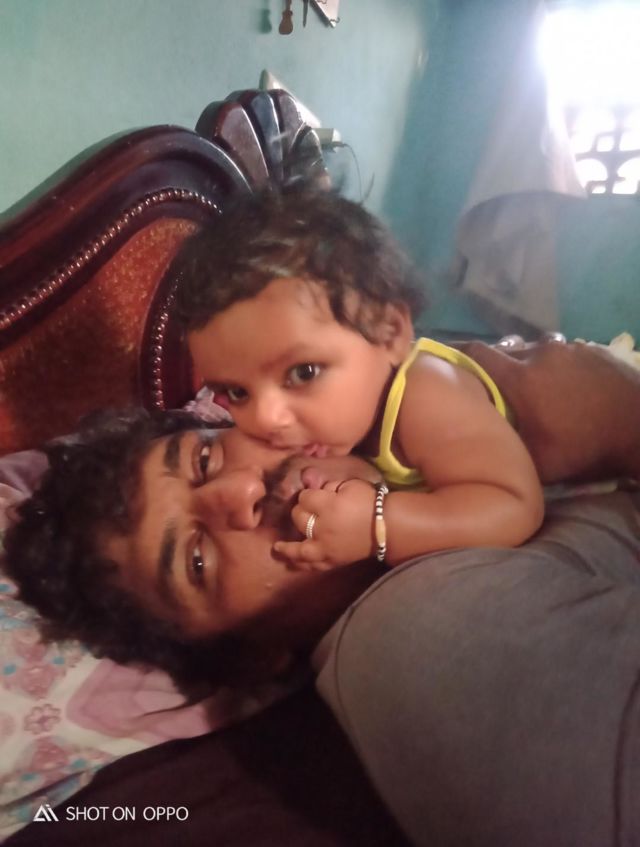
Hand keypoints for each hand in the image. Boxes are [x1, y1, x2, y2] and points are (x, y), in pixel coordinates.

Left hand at [274, 479, 375, 569]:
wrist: (387, 527)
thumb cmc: (370, 502)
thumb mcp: (350, 485)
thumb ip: (329, 486)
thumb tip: (312, 486)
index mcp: (328, 506)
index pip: (305, 498)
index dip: (307, 495)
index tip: (313, 494)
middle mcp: (322, 528)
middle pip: (299, 519)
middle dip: (300, 513)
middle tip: (307, 512)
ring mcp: (326, 548)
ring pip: (300, 549)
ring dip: (287, 549)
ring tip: (277, 548)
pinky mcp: (332, 561)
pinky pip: (313, 565)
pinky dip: (302, 564)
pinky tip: (293, 563)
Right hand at [461, 338, 639, 482]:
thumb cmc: (586, 449)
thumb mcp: (538, 463)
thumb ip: (503, 448)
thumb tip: (476, 443)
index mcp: (520, 377)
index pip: (475, 353)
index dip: (458, 357)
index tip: (448, 367)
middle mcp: (540, 353)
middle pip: (504, 351)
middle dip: (495, 367)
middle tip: (494, 389)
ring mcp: (570, 347)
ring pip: (534, 350)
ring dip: (528, 365)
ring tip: (534, 388)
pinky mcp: (593, 348)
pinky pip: (563, 352)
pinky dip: (556, 366)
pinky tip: (566, 387)